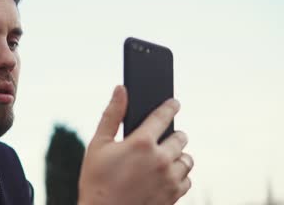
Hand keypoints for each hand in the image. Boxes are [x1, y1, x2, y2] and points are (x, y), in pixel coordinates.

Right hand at [78, 85, 192, 204]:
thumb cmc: (96, 180)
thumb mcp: (99, 144)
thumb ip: (112, 114)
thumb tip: (121, 89)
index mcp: (142, 142)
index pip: (163, 116)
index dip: (171, 107)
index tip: (174, 103)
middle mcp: (160, 159)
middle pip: (180, 138)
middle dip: (172, 135)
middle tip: (161, 139)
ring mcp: (169, 179)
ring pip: (187, 159)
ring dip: (177, 156)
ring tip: (162, 159)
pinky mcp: (174, 196)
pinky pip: (187, 179)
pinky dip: (179, 176)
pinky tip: (163, 177)